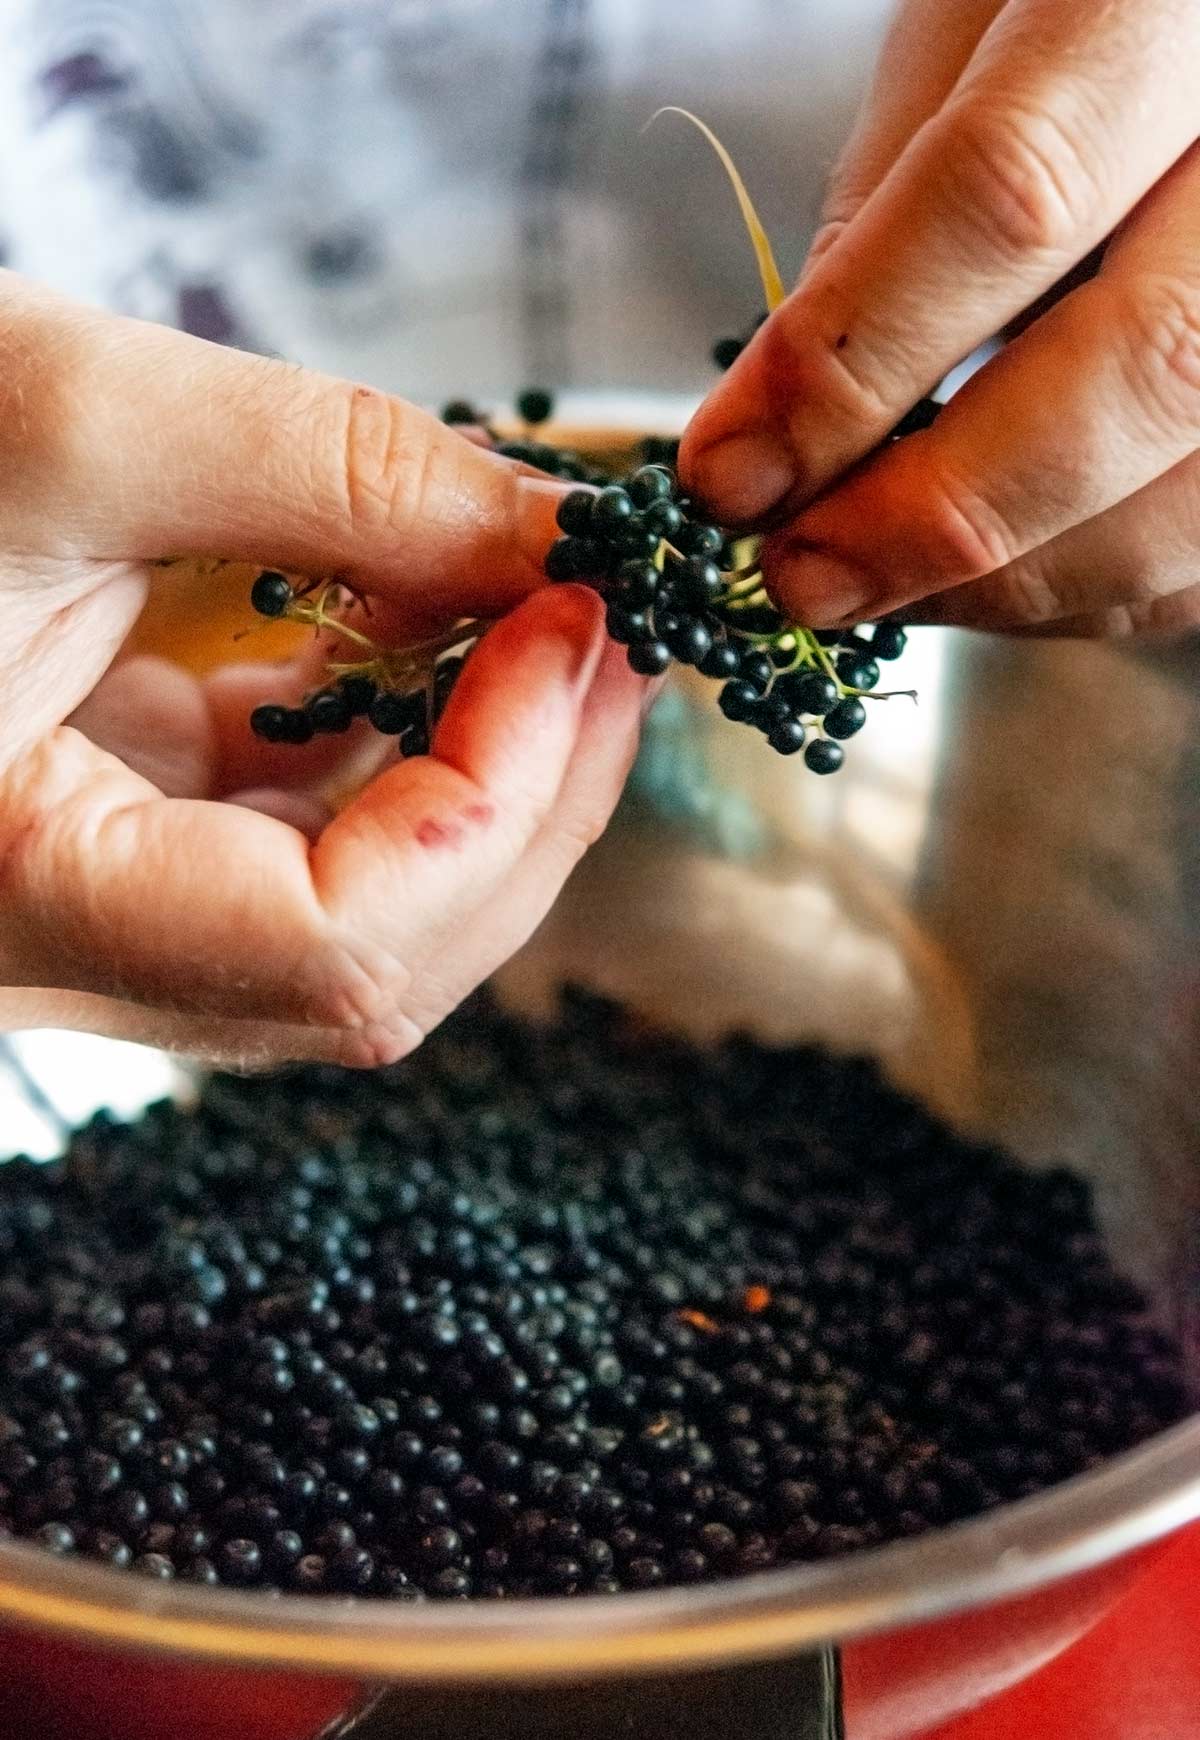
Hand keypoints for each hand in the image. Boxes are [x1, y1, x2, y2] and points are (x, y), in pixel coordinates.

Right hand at [0, 273, 647, 1064]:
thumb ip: (331, 474)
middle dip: (529, 804)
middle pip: (375, 967)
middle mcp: (57, 950)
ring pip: (357, 930)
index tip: (576, 630)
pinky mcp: (115, 845)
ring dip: (482, 788)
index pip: (332, 947)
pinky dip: (398, 760)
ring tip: (538, 631)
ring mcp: (92, 912)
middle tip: (603, 636)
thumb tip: (550, 539)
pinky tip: (421, 646)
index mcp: (12, 901)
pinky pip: (302, 854)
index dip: (497, 799)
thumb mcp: (61, 418)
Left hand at [680, 0, 1199, 636]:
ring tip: (872, 582)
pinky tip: (978, 576)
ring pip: (1193, 494)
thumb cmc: (1069, 12)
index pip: (1014, 194)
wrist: (1186, 43)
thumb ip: (886, 216)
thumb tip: (788, 428)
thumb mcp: (957, 42)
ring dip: (1004, 580)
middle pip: (1143, 367)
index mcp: (1174, 6)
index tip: (733, 471)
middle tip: (798, 574)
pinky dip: (1076, 590)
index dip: (854, 359)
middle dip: (938, 512)